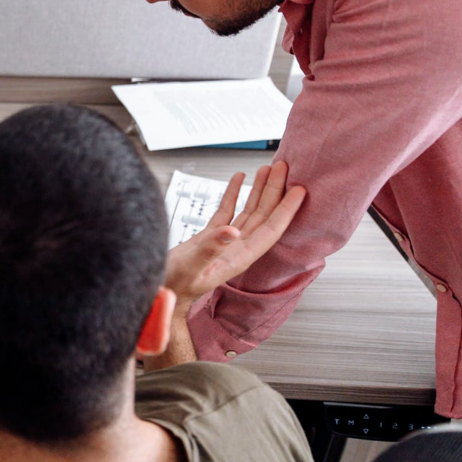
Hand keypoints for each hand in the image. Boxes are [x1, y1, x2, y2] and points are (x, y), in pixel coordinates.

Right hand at [165, 162, 306, 310]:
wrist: (161, 292)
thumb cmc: (174, 286)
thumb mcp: (191, 267)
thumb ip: (210, 249)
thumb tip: (231, 231)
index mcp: (240, 257)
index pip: (270, 229)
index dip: (286, 209)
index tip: (299, 190)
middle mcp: (237, 248)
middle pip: (263, 215)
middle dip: (275, 191)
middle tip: (283, 168)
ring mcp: (225, 241)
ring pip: (249, 211)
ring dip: (259, 190)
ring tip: (267, 170)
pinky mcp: (210, 236)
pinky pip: (228, 211)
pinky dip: (235, 194)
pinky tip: (239, 180)